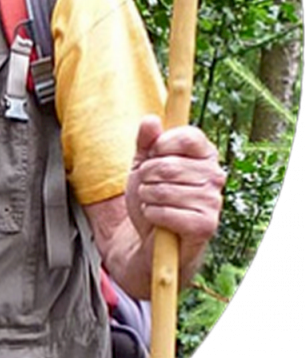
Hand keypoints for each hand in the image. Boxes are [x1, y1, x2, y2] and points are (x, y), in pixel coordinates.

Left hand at [126, 116, 224, 281]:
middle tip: (149, 186)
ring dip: (147, 198)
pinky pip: (166, 212)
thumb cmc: (152, 196)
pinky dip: (152, 215)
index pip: (188, 136)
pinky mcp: (206, 225)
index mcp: (204, 155)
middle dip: (146, 177)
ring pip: (163, 190)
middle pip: (167, 165)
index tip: (153, 155)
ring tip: (153, 203)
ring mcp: (213, 201)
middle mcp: (215, 175)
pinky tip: (158, 219)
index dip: (162, 144)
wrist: (152, 237)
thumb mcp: (142, 164)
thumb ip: (146, 141)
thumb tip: (151, 120)